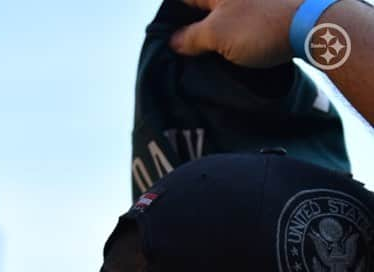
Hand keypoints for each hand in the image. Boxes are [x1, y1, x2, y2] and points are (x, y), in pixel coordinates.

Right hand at [170, 0, 304, 67]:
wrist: (314, 23)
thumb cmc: (259, 26)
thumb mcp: (216, 35)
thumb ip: (190, 37)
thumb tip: (172, 41)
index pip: (182, 1)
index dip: (172, 21)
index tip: (168, 42)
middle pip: (204, 6)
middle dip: (192, 27)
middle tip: (184, 53)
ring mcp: (253, 0)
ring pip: (223, 13)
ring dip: (213, 33)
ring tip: (206, 56)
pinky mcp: (269, 8)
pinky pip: (241, 17)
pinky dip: (233, 32)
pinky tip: (230, 50)